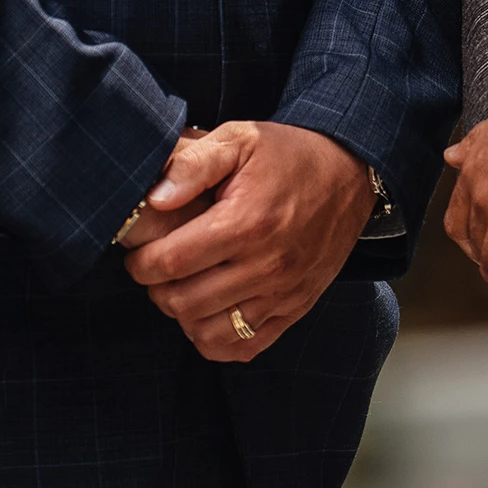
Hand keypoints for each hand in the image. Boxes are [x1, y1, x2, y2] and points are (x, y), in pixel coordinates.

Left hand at [121, 121, 369, 362]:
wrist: (349, 174)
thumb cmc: (287, 155)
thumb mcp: (240, 138)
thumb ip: (193, 163)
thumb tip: (154, 197)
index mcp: (247, 222)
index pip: (172, 262)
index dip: (141, 262)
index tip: (137, 252)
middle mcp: (267, 265)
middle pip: (184, 302)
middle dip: (156, 288)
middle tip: (155, 268)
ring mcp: (283, 294)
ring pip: (208, 332)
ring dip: (182, 315)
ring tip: (181, 287)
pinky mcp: (294, 310)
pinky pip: (243, 348)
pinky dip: (215, 339)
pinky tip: (209, 310)